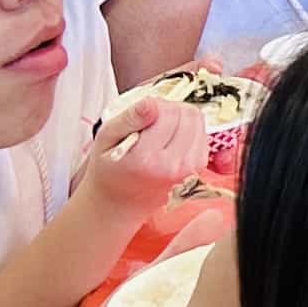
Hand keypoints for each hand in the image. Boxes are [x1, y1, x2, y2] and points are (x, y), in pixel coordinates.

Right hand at [79, 93, 209, 226]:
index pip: (168, 112)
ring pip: (198, 122)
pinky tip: (170, 142)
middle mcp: (172, 166)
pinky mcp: (199, 170)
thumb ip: (129, 119)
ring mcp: (189, 170)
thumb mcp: (105, 139)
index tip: (142, 117)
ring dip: (181, 120)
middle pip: (188, 114)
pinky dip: (188, 132)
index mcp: (146, 158)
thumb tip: (152, 103)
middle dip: (170, 110)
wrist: (119, 203)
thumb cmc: (110, 170)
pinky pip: (202, 135)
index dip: (155, 106)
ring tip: (160, 132)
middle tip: (151, 123)